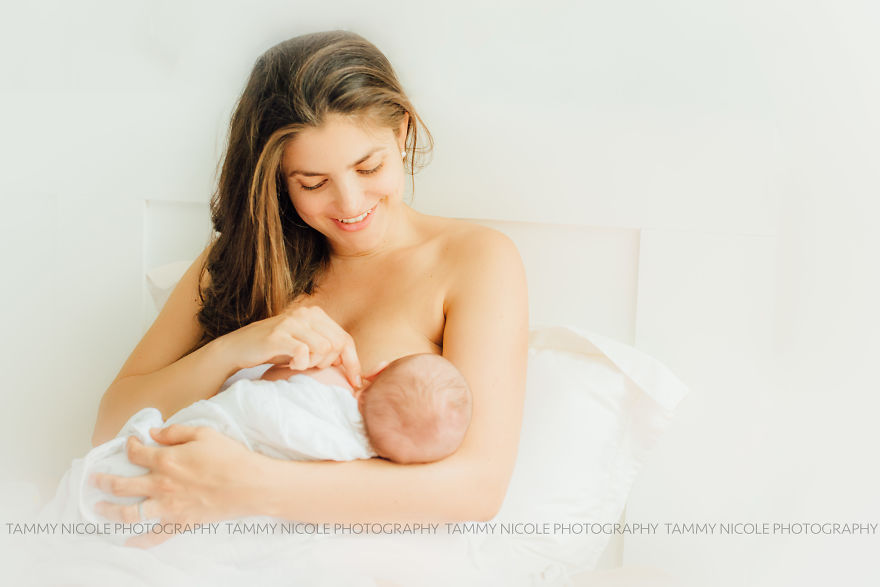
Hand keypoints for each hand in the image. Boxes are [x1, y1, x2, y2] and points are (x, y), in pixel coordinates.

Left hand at [90, 424, 265, 548]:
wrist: (249, 484)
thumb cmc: (230, 457)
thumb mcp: (204, 433)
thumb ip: (175, 432)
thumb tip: (153, 433)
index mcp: (166, 460)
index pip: (136, 453)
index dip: (129, 446)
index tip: (130, 444)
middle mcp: (161, 485)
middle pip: (122, 485)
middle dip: (104, 480)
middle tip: (94, 479)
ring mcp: (168, 507)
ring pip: (128, 513)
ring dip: (109, 511)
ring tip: (98, 509)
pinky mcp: (180, 522)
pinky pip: (154, 536)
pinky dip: (138, 541)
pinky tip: (127, 541)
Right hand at [223, 305, 361, 387]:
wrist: (241, 347)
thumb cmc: (277, 349)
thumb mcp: (306, 345)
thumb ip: (328, 348)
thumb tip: (355, 368)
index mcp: (316, 314)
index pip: (345, 339)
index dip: (353, 363)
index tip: (354, 382)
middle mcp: (306, 313)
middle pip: (337, 345)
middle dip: (328, 363)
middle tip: (311, 366)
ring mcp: (292, 322)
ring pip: (324, 348)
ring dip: (314, 363)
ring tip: (300, 364)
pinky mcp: (278, 335)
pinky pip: (304, 353)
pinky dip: (301, 364)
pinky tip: (291, 364)